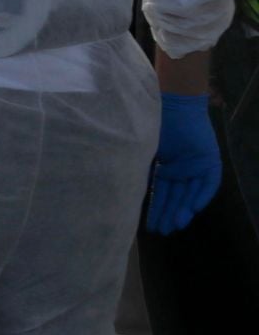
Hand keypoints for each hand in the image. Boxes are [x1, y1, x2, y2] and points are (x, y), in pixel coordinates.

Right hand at [148, 92, 219, 234]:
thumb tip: (125, 190)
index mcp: (165, 166)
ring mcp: (196, 166)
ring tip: (173, 225)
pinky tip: (191, 209)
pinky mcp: (210, 162)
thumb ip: (142, 170)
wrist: (172, 104)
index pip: (160, 192)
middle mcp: (181, 169)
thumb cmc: (152, 123)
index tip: (149, 224)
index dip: (155, 207)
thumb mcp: (144, 150)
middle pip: (175, 196)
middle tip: (161, 230)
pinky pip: (208, 183)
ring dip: (183, 210)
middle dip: (167, 213)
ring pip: (190, 193)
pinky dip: (201, 196)